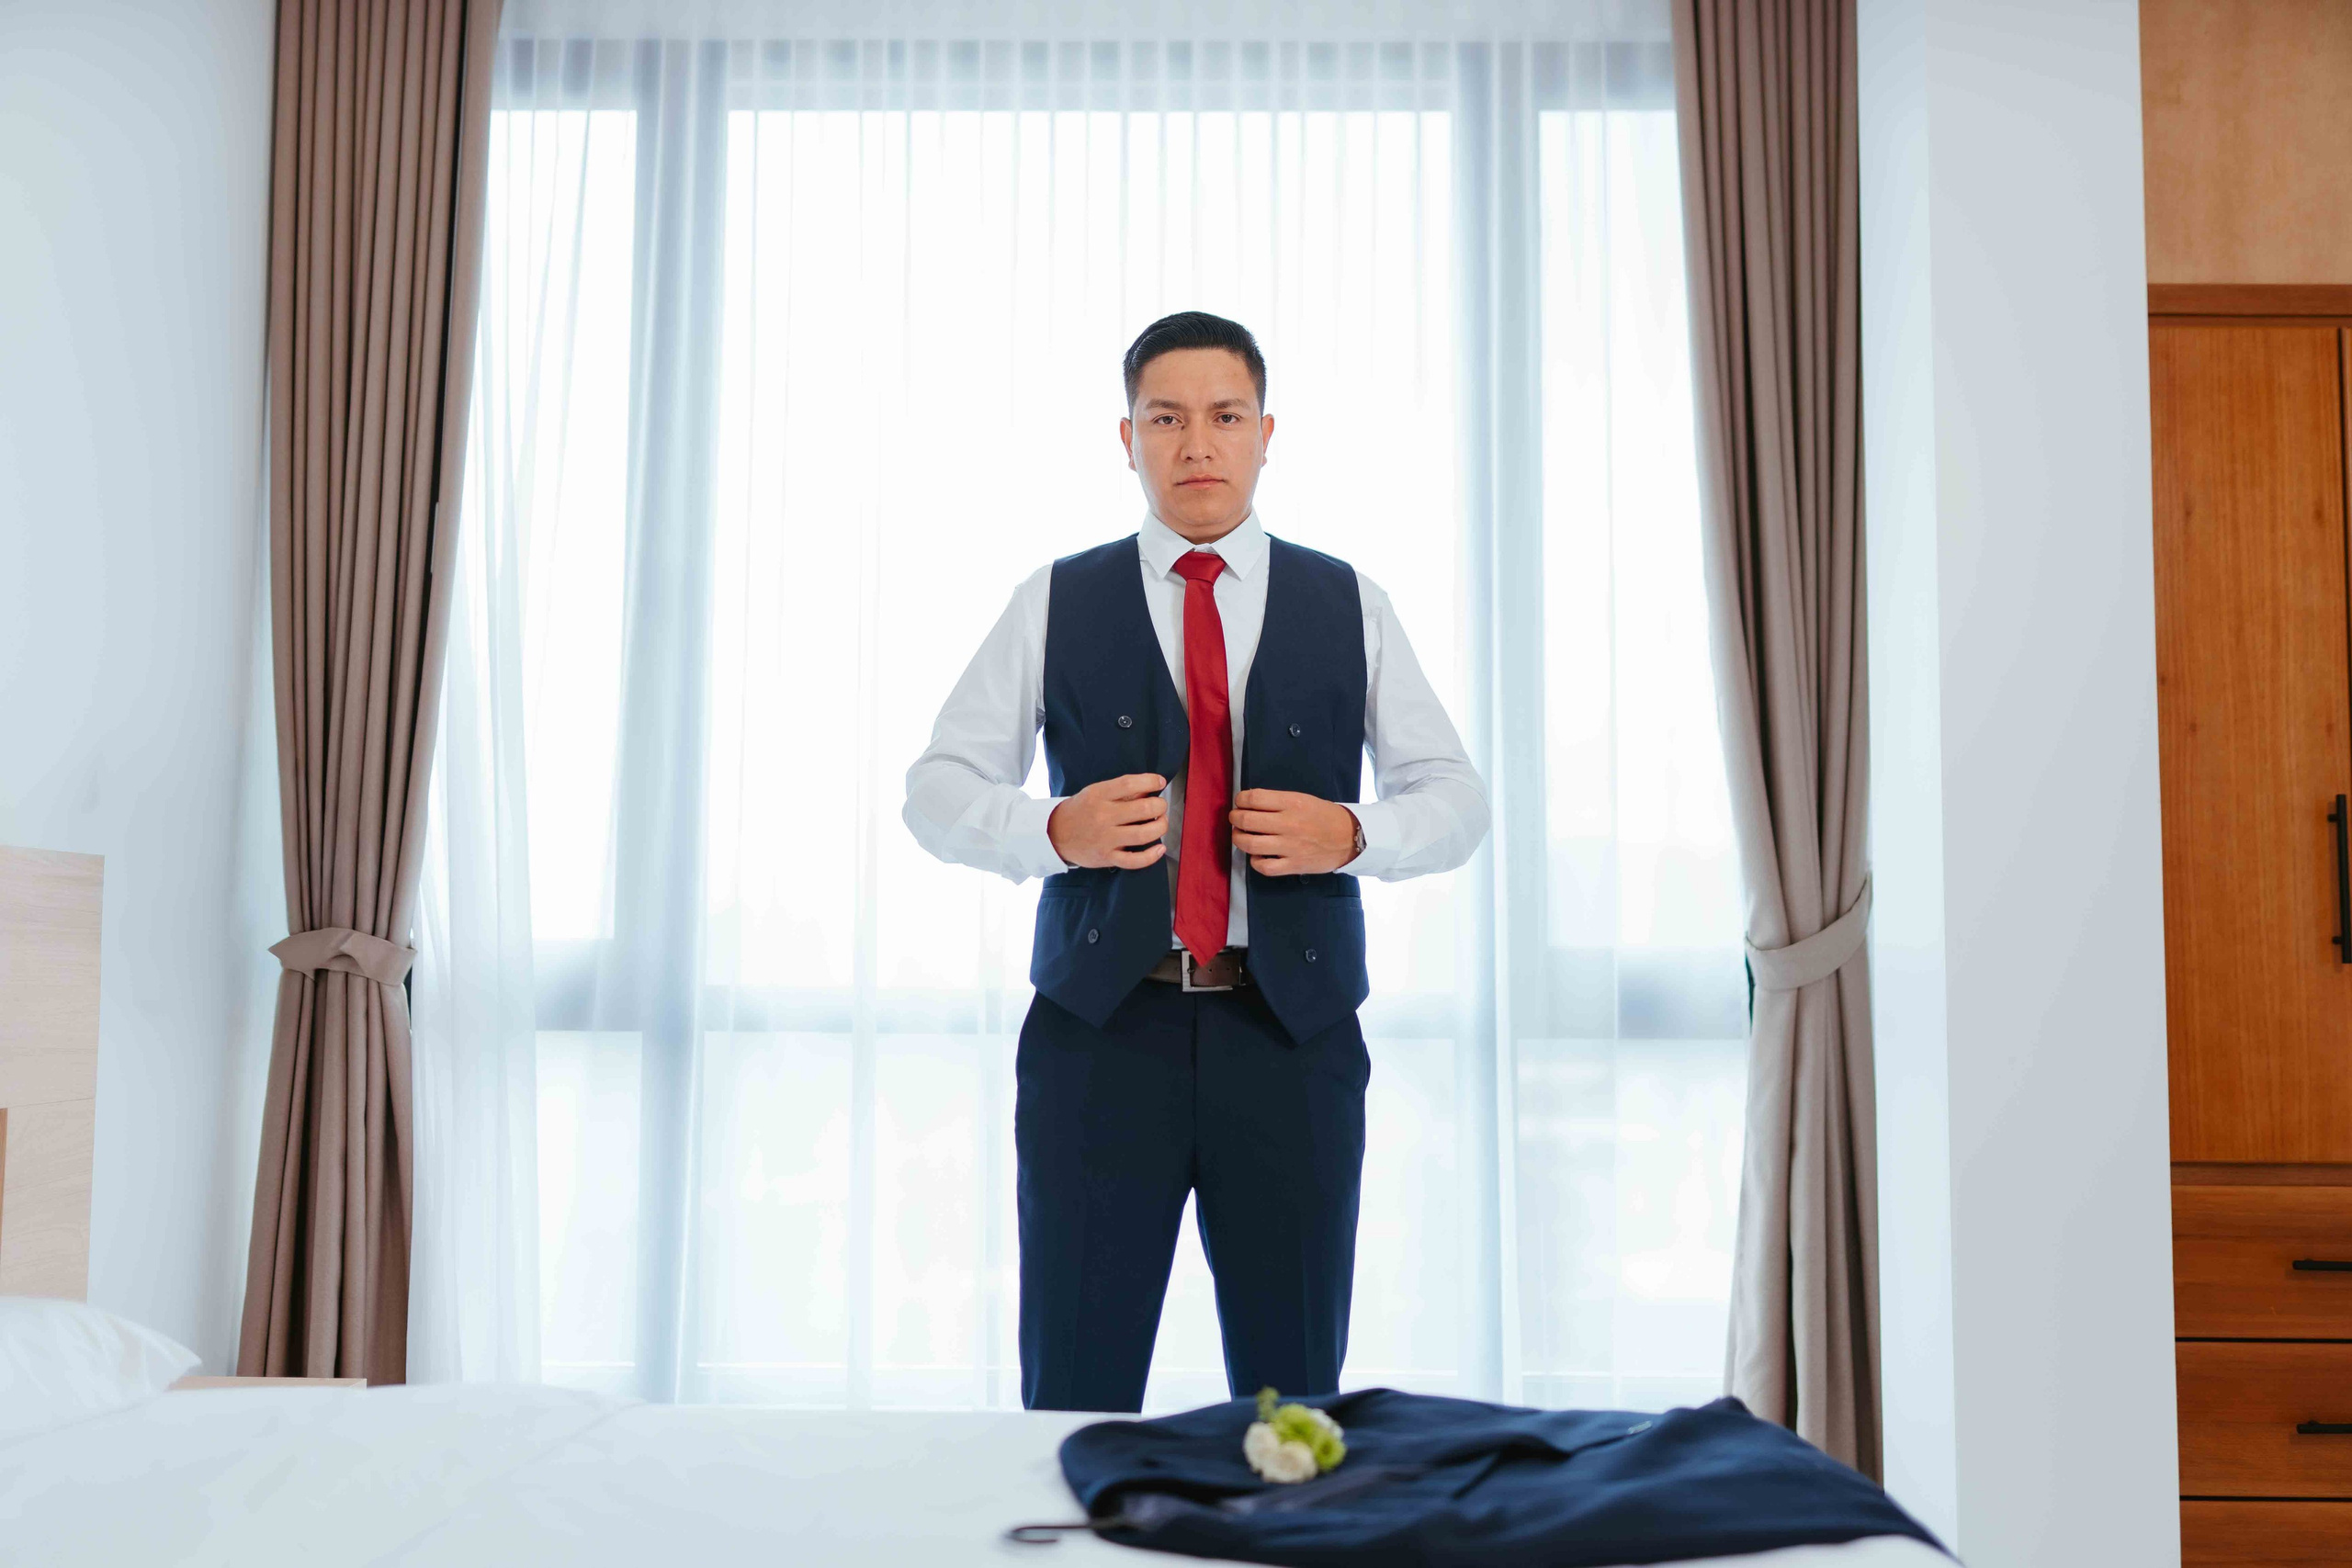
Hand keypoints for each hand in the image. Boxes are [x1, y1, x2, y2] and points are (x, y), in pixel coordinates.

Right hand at [1047, 774, 1169, 869]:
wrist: (1055, 834)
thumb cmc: (1080, 811)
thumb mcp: (1095, 792)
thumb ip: (1121, 791)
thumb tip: (1149, 790)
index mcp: (1098, 796)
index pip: (1130, 784)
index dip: (1151, 782)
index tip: (1160, 782)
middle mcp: (1103, 816)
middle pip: (1143, 809)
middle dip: (1160, 806)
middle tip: (1160, 805)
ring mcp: (1105, 839)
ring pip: (1144, 834)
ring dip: (1160, 826)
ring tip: (1161, 822)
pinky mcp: (1107, 857)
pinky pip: (1135, 860)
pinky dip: (1152, 856)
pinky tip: (1160, 848)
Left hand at [1229, 789, 1359, 876]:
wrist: (1350, 838)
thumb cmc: (1324, 817)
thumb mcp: (1303, 799)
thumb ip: (1277, 801)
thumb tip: (1250, 804)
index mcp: (1292, 803)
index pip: (1254, 798)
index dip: (1240, 799)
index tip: (1240, 802)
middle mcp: (1289, 824)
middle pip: (1247, 820)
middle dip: (1235, 818)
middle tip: (1235, 818)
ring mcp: (1290, 846)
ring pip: (1250, 844)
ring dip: (1238, 839)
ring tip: (1240, 836)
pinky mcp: (1293, 865)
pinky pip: (1264, 867)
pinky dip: (1255, 861)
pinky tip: (1257, 855)